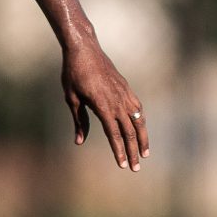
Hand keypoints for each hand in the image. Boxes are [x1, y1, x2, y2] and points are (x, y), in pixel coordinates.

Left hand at [62, 44, 148, 171]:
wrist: (84, 48)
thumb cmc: (73, 73)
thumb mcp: (72, 98)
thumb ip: (79, 121)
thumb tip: (79, 142)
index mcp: (102, 106)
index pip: (114, 135)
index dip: (119, 151)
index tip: (123, 165)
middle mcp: (117, 101)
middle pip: (128, 132)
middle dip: (132, 152)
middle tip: (135, 168)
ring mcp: (124, 93)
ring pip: (138, 121)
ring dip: (142, 138)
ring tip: (145, 153)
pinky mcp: (126, 87)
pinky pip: (137, 107)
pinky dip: (141, 120)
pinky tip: (141, 128)